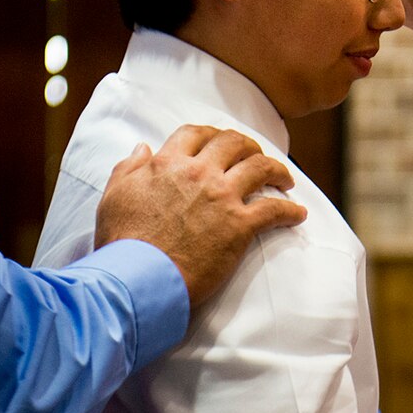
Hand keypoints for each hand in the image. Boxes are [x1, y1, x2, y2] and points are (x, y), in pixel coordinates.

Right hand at [94, 125, 306, 306]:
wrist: (138, 278)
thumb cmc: (122, 242)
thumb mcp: (114, 196)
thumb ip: (129, 168)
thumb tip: (143, 147)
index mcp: (168, 163)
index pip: (195, 134)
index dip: (211, 135)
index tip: (220, 142)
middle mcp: (199, 173)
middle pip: (234, 143)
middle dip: (249, 146)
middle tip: (256, 156)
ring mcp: (222, 198)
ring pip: (261, 168)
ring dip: (278, 170)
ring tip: (285, 180)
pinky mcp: (240, 226)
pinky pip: (275, 210)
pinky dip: (291, 211)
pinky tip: (298, 214)